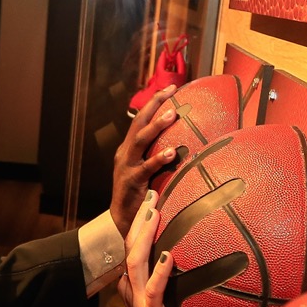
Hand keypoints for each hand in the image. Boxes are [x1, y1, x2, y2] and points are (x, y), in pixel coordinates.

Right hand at [111, 85, 180, 236]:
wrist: (123, 219)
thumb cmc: (140, 194)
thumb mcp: (147, 170)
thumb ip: (157, 155)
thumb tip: (182, 142)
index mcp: (129, 148)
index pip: (141, 119)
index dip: (154, 102)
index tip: (171, 87)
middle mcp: (125, 153)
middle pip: (139, 123)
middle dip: (154, 105)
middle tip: (170, 91)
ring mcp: (127, 166)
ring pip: (141, 140)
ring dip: (156, 125)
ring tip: (172, 114)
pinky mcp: (132, 181)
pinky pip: (146, 167)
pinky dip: (159, 159)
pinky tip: (172, 153)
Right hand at [118, 190, 188, 306]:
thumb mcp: (167, 299)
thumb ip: (168, 279)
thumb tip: (190, 256)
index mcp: (135, 282)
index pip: (133, 245)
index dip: (139, 222)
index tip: (152, 199)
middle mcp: (133, 286)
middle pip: (130, 246)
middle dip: (140, 219)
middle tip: (152, 195)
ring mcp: (140, 300)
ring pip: (136, 262)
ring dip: (145, 236)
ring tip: (154, 214)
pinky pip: (153, 289)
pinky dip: (160, 272)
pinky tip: (168, 256)